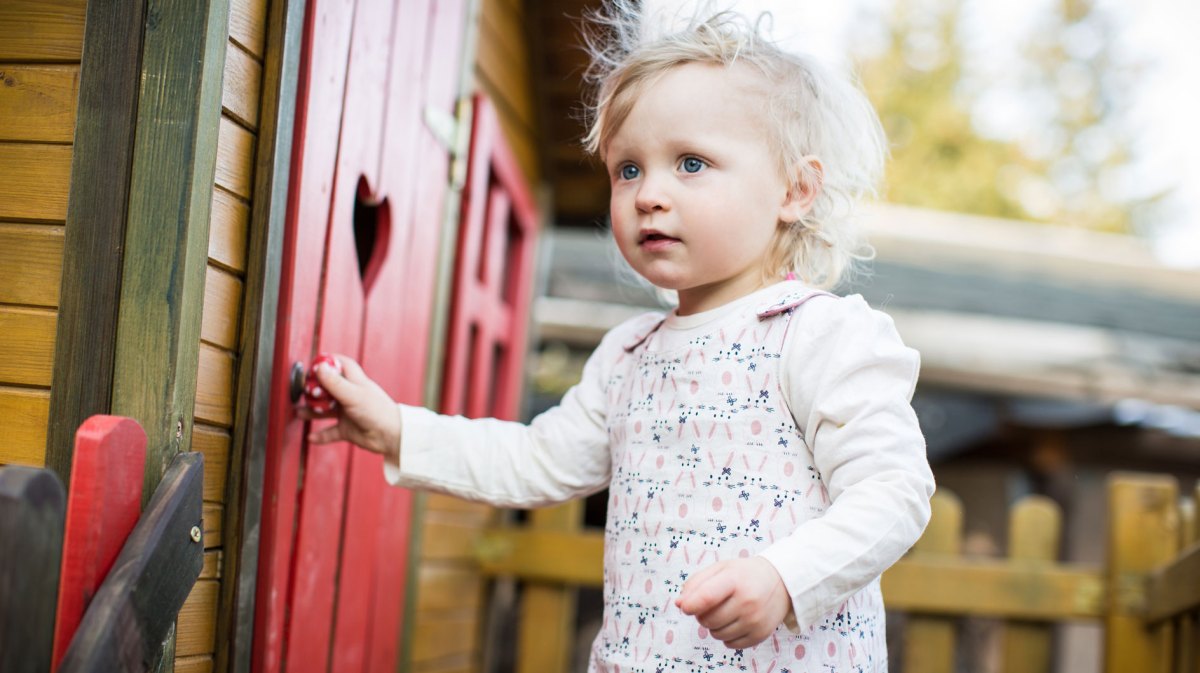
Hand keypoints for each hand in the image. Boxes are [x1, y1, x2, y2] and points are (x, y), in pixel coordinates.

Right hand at [300, 355, 400, 462]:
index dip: (327, 362)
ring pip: (325, 410)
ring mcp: (348, 413)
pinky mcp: (347, 430)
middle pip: (327, 388)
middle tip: (304, 393)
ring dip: (312, 411)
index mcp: (355, 382)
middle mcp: (350, 395)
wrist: (392, 436)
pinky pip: (330, 432)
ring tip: (299, 412)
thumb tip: (319, 367)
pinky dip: (320, 435)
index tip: (312, 365)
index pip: (340, 365)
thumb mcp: (354, 395)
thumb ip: (335, 383)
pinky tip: (311, 437)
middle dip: (314, 390)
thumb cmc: (378, 411)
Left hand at [676, 557, 791, 649]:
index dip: (690, 604)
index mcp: (735, 580)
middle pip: (708, 620)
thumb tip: (680, 604)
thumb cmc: (744, 574)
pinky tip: (735, 621)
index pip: (707, 597)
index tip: (685, 607)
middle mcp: (747, 601)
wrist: (781, 582)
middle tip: (712, 604)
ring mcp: (755, 620)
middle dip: (702, 614)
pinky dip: (726, 635)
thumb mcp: (721, 568)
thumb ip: (696, 583)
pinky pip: (729, 644)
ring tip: (726, 611)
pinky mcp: (760, 635)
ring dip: (714, 625)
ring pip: (716, 634)